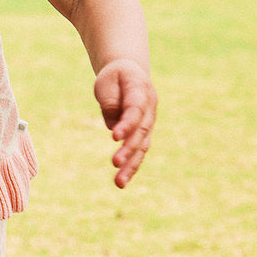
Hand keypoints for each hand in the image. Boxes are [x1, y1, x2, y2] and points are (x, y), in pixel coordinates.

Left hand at [94, 59, 156, 187]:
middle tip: (115, 162)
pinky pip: (139, 151)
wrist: (130, 73)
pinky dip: (131, 166)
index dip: (127, 124)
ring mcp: (149, 122)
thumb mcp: (106, 82)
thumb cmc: (115, 77)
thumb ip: (111, 102)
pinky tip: (121, 181)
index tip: (114, 137)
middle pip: (141, 131)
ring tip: (119, 182)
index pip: (135, 109)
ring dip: (131, 164)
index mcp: (141, 89)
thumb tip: (114, 126)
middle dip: (129, 148)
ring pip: (142, 145)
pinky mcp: (144, 134)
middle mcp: (150, 108)